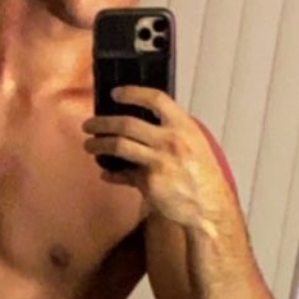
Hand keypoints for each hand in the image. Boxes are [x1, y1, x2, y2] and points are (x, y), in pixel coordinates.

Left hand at [82, 89, 234, 236]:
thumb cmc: (202, 174)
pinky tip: (106, 173)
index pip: (156, 99)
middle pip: (127, 123)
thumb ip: (171, 130)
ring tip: (89, 145)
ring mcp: (159, 162)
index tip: (116, 93)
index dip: (132, 93)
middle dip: (102, 122)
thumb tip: (139, 123)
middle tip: (89, 124)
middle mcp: (171, 141)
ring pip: (118, 145)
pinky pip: (123, 173)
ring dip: (98, 144)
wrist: (209, 205)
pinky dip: (111, 173)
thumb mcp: (194, 143)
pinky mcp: (149, 182)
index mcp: (184, 126)